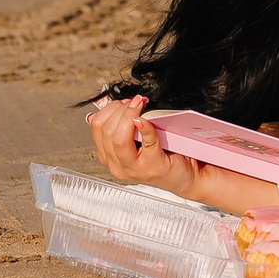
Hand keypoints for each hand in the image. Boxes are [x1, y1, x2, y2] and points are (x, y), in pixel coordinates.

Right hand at [85, 96, 199, 198]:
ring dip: (129, 116)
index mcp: (109, 157)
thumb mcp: (132, 142)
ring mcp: (134, 169)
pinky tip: (145, 120)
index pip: (97, 128)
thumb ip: (117, 130)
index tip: (122, 102)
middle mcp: (118, 166)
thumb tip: (96, 114)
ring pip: (119, 139)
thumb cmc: (159, 156)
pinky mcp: (153, 167)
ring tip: (140, 105)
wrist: (182, 175)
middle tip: (134, 102)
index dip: (108, 110)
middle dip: (120, 110)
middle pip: (107, 132)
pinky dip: (146, 128)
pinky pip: (147, 142)